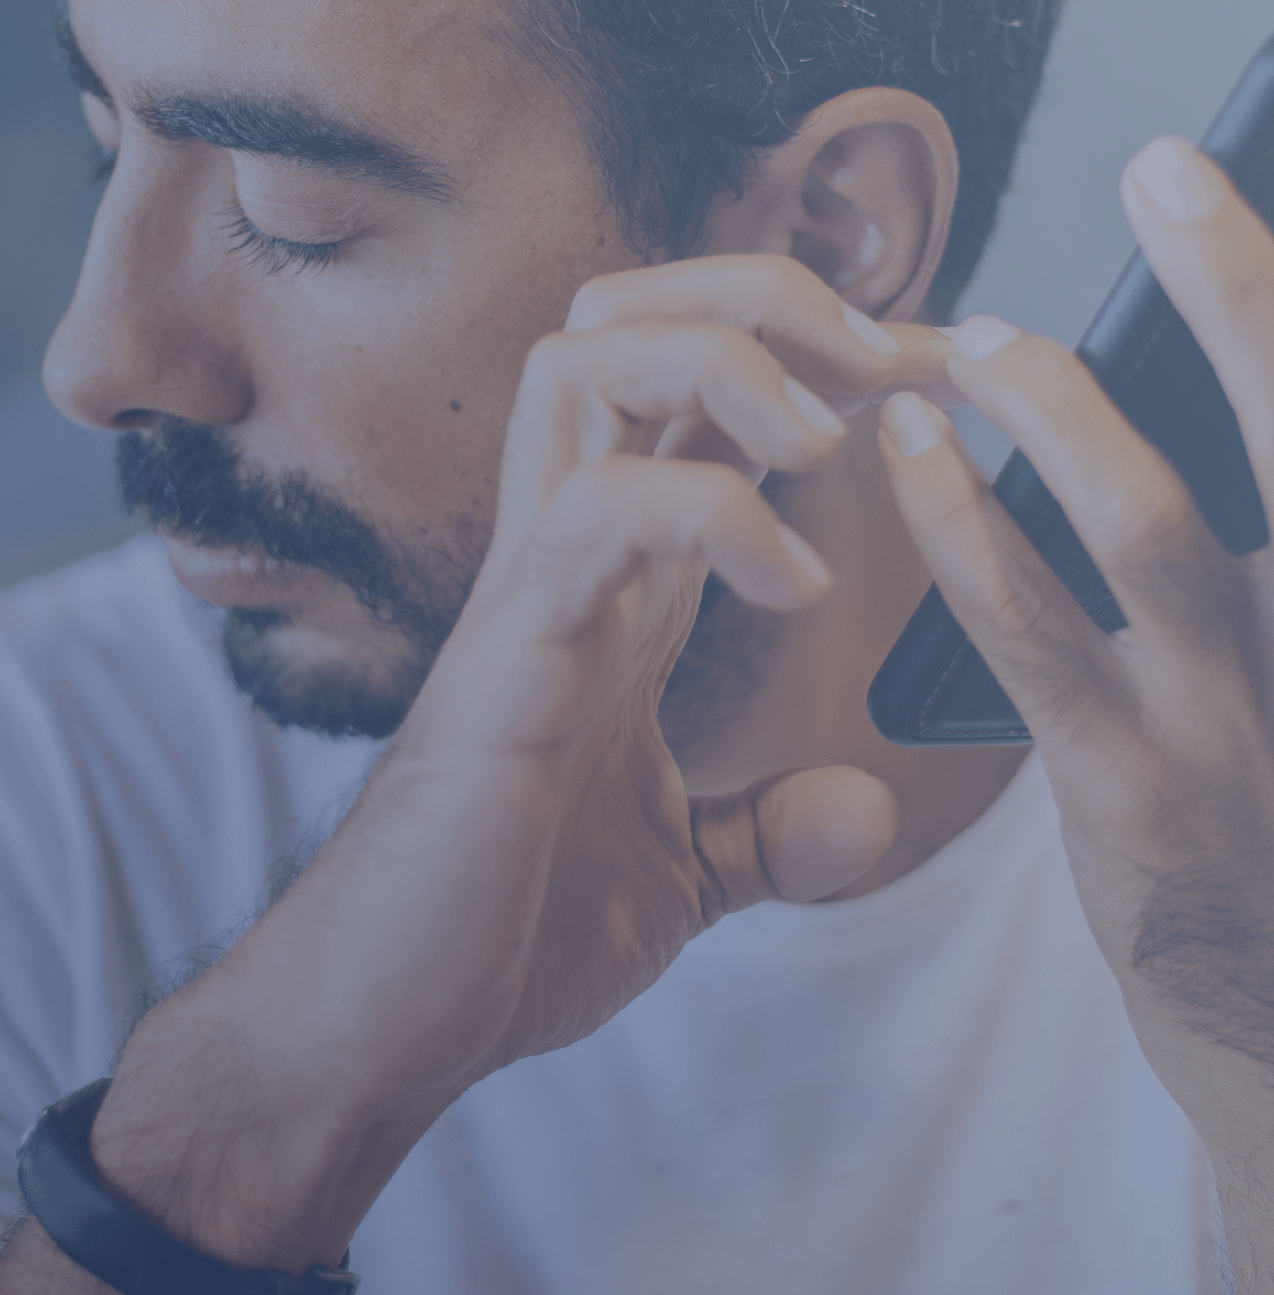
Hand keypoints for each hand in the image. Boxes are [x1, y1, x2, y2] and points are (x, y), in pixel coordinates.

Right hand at [91, 255, 949, 1272]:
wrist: (386, 1027)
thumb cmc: (506, 930)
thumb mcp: (684, 872)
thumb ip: (770, 827)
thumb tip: (866, 808)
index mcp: (619, 575)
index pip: (696, 390)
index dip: (820, 354)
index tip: (936, 376)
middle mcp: (570, 545)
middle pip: (625, 311)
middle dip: (762, 294)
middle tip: (881, 363)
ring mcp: (532, 582)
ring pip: (587, 358)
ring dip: (728, 361)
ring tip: (824, 446)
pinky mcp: (511, 648)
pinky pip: (602, 506)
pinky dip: (715, 514)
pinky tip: (791, 588)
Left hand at [877, 138, 1273, 1292]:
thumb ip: (1263, 515)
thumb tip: (1218, 363)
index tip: (1216, 185)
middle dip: (1237, 293)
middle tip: (1161, 172)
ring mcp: (1244, 722)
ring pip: (1155, 522)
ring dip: (1062, 404)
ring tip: (987, 333)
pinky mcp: (1128, 785)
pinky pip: (1025, 625)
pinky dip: (961, 517)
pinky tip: (911, 448)